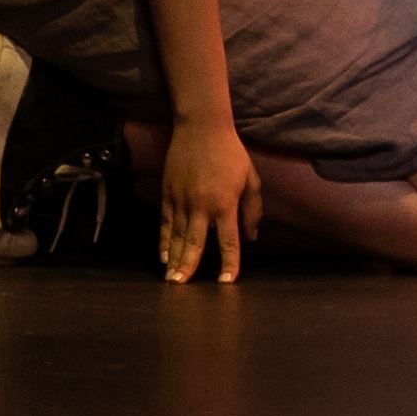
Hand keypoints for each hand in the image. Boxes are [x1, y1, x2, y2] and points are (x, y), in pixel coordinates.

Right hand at [160, 116, 259, 284]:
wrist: (201, 127)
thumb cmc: (230, 153)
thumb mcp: (251, 179)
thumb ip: (253, 210)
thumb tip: (251, 237)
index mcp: (225, 204)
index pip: (228, 241)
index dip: (229, 263)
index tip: (227, 282)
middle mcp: (201, 206)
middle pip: (195, 243)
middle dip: (189, 267)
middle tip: (182, 287)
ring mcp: (182, 200)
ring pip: (177, 236)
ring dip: (174, 259)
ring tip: (171, 280)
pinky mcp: (168, 194)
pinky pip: (166, 223)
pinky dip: (164, 241)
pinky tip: (163, 256)